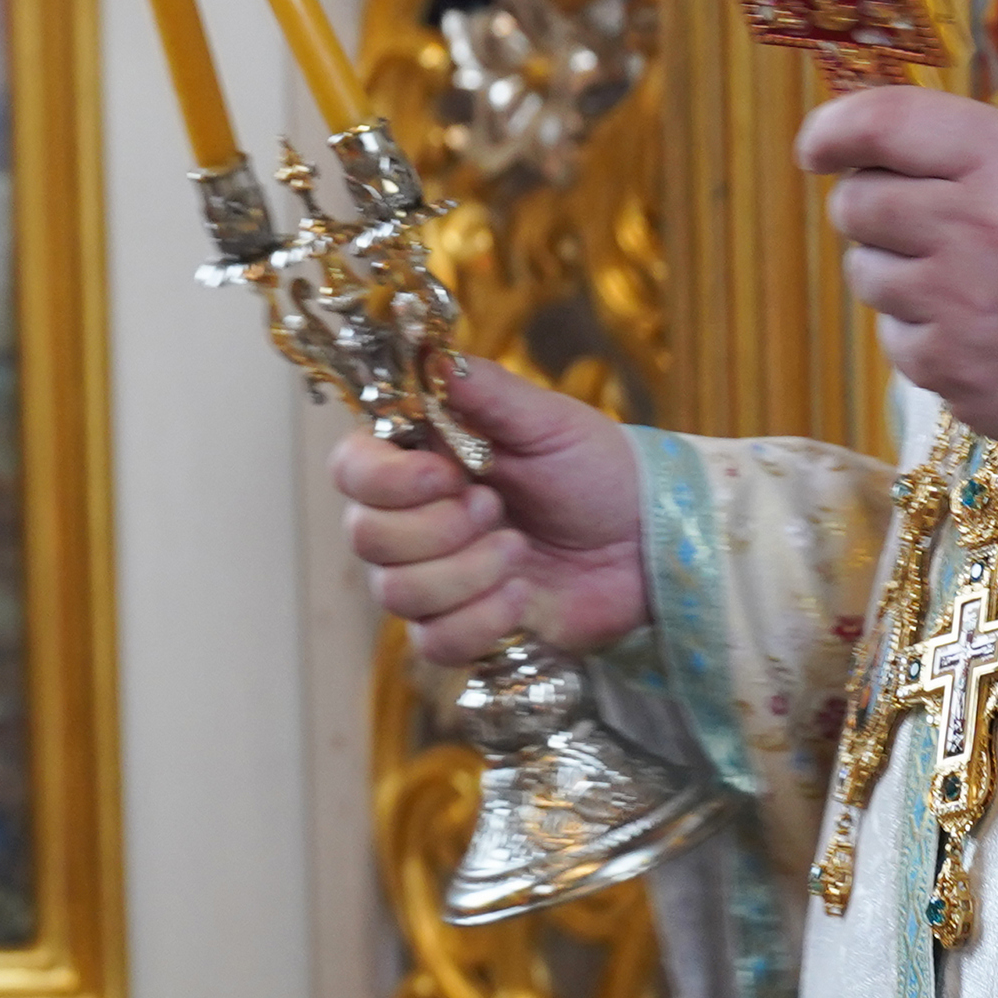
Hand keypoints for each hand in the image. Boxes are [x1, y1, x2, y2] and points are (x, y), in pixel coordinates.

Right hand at [329, 356, 646, 663]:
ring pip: (395, 593)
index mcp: (421, 459)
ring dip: (466, 572)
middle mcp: (413, 520)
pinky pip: (435, 642)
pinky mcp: (462, 628)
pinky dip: (481, 620)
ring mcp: (433, 578)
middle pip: (364, 536)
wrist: (647, 542)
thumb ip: (485, 391)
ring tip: (520, 550)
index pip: (350, 470)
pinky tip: (522, 595)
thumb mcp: (547, 420)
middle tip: (496, 506)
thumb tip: (428, 355)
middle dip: (436, 527)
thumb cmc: (596, 470)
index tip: (445, 474)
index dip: (384, 479)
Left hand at [799, 86, 997, 457]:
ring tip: (966, 280)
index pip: (885, 123)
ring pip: (866, 274)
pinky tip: (980, 331)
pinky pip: (896, 340)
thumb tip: (874, 147)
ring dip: (896, 272)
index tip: (817, 146)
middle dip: (871, 207)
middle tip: (913, 219)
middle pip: (857, 203)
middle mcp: (976, 229)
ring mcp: (960, 307)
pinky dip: (924, 334)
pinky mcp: (954, 372)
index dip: (834, 130)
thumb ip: (974, 148)